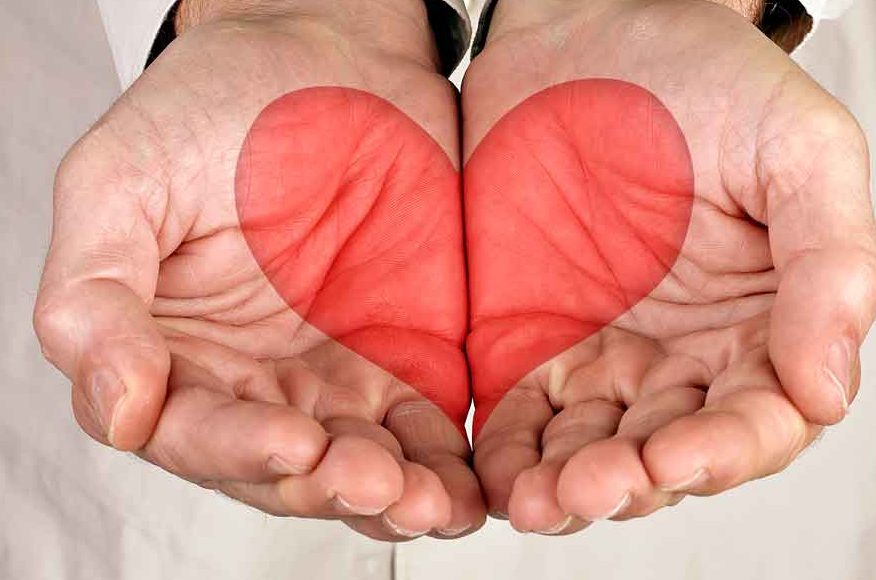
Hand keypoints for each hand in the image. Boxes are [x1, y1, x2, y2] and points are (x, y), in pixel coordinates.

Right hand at [33, 0, 482, 539]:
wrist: (334, 53)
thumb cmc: (217, 105)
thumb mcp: (123, 180)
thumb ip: (95, 296)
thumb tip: (119, 411)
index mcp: (169, 351)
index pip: (188, 431)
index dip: (235, 448)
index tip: (292, 440)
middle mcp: (250, 380)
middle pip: (282, 468)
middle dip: (328, 485)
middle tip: (374, 483)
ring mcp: (333, 376)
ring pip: (358, 467)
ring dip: (394, 495)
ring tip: (429, 501)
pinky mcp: (410, 361)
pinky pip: (426, 433)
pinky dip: (446, 469)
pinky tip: (466, 490)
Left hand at [463, 0, 875, 533]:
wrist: (586, 24)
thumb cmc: (704, 74)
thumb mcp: (800, 148)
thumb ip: (832, 264)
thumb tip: (831, 389)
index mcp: (765, 323)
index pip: (761, 419)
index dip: (726, 452)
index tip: (681, 458)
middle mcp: (685, 355)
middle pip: (669, 456)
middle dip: (634, 482)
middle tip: (596, 485)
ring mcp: (603, 355)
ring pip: (592, 454)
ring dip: (567, 488)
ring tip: (539, 498)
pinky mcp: (525, 343)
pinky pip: (519, 420)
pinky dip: (510, 458)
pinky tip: (498, 477)